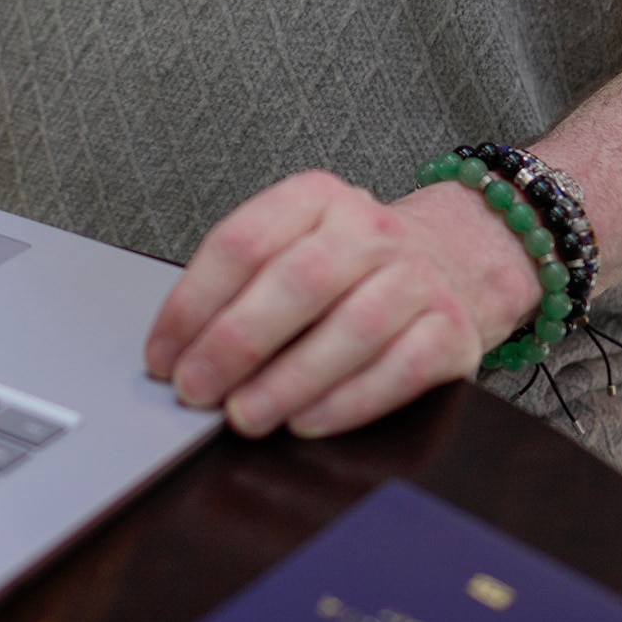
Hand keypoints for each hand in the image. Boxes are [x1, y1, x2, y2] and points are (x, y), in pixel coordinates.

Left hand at [143, 171, 540, 438]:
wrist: (459, 259)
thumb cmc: (350, 268)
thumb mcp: (295, 246)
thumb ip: (244, 285)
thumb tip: (180, 354)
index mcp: (316, 198)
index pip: (243, 242)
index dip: (193, 303)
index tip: (162, 356)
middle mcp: (370, 230)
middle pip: (298, 281)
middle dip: (236, 342)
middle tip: (195, 390)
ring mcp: (416, 279)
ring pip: (353, 328)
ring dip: (289, 380)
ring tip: (244, 416)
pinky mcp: (453, 330)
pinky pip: (402, 369)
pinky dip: (349, 401)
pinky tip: (307, 423)